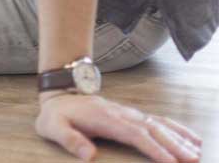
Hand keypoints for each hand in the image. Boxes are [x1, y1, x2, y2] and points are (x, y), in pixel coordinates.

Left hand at [36, 93, 201, 161]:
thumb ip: (69, 140)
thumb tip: (87, 155)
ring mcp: (129, 114)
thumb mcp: (53, 127)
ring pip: (159, 125)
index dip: (153, 148)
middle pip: (152, 130)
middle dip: (174, 146)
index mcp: (105, 119)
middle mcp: (121, 115)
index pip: (134, 135)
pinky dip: (178, 130)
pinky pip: (159, 121)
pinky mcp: (133, 116)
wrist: (60, 95)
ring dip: (180, 139)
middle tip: (193, 161)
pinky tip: (193, 139)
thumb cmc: (56, 116)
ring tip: (197, 154)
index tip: (170, 162)